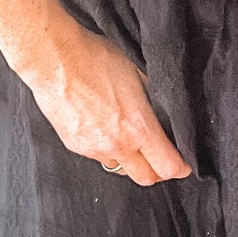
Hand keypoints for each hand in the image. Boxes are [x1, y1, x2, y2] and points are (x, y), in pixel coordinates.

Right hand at [19, 18, 192, 187]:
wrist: (54, 60)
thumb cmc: (94, 58)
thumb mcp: (136, 71)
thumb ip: (151, 96)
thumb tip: (161, 107)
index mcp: (138, 127)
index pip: (168, 166)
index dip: (181, 167)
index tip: (183, 163)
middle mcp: (117, 144)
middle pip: (146, 178)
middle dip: (157, 170)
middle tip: (160, 156)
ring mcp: (94, 148)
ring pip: (120, 167)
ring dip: (129, 160)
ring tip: (128, 138)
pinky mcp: (75, 146)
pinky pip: (97, 156)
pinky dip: (105, 148)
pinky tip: (102, 126)